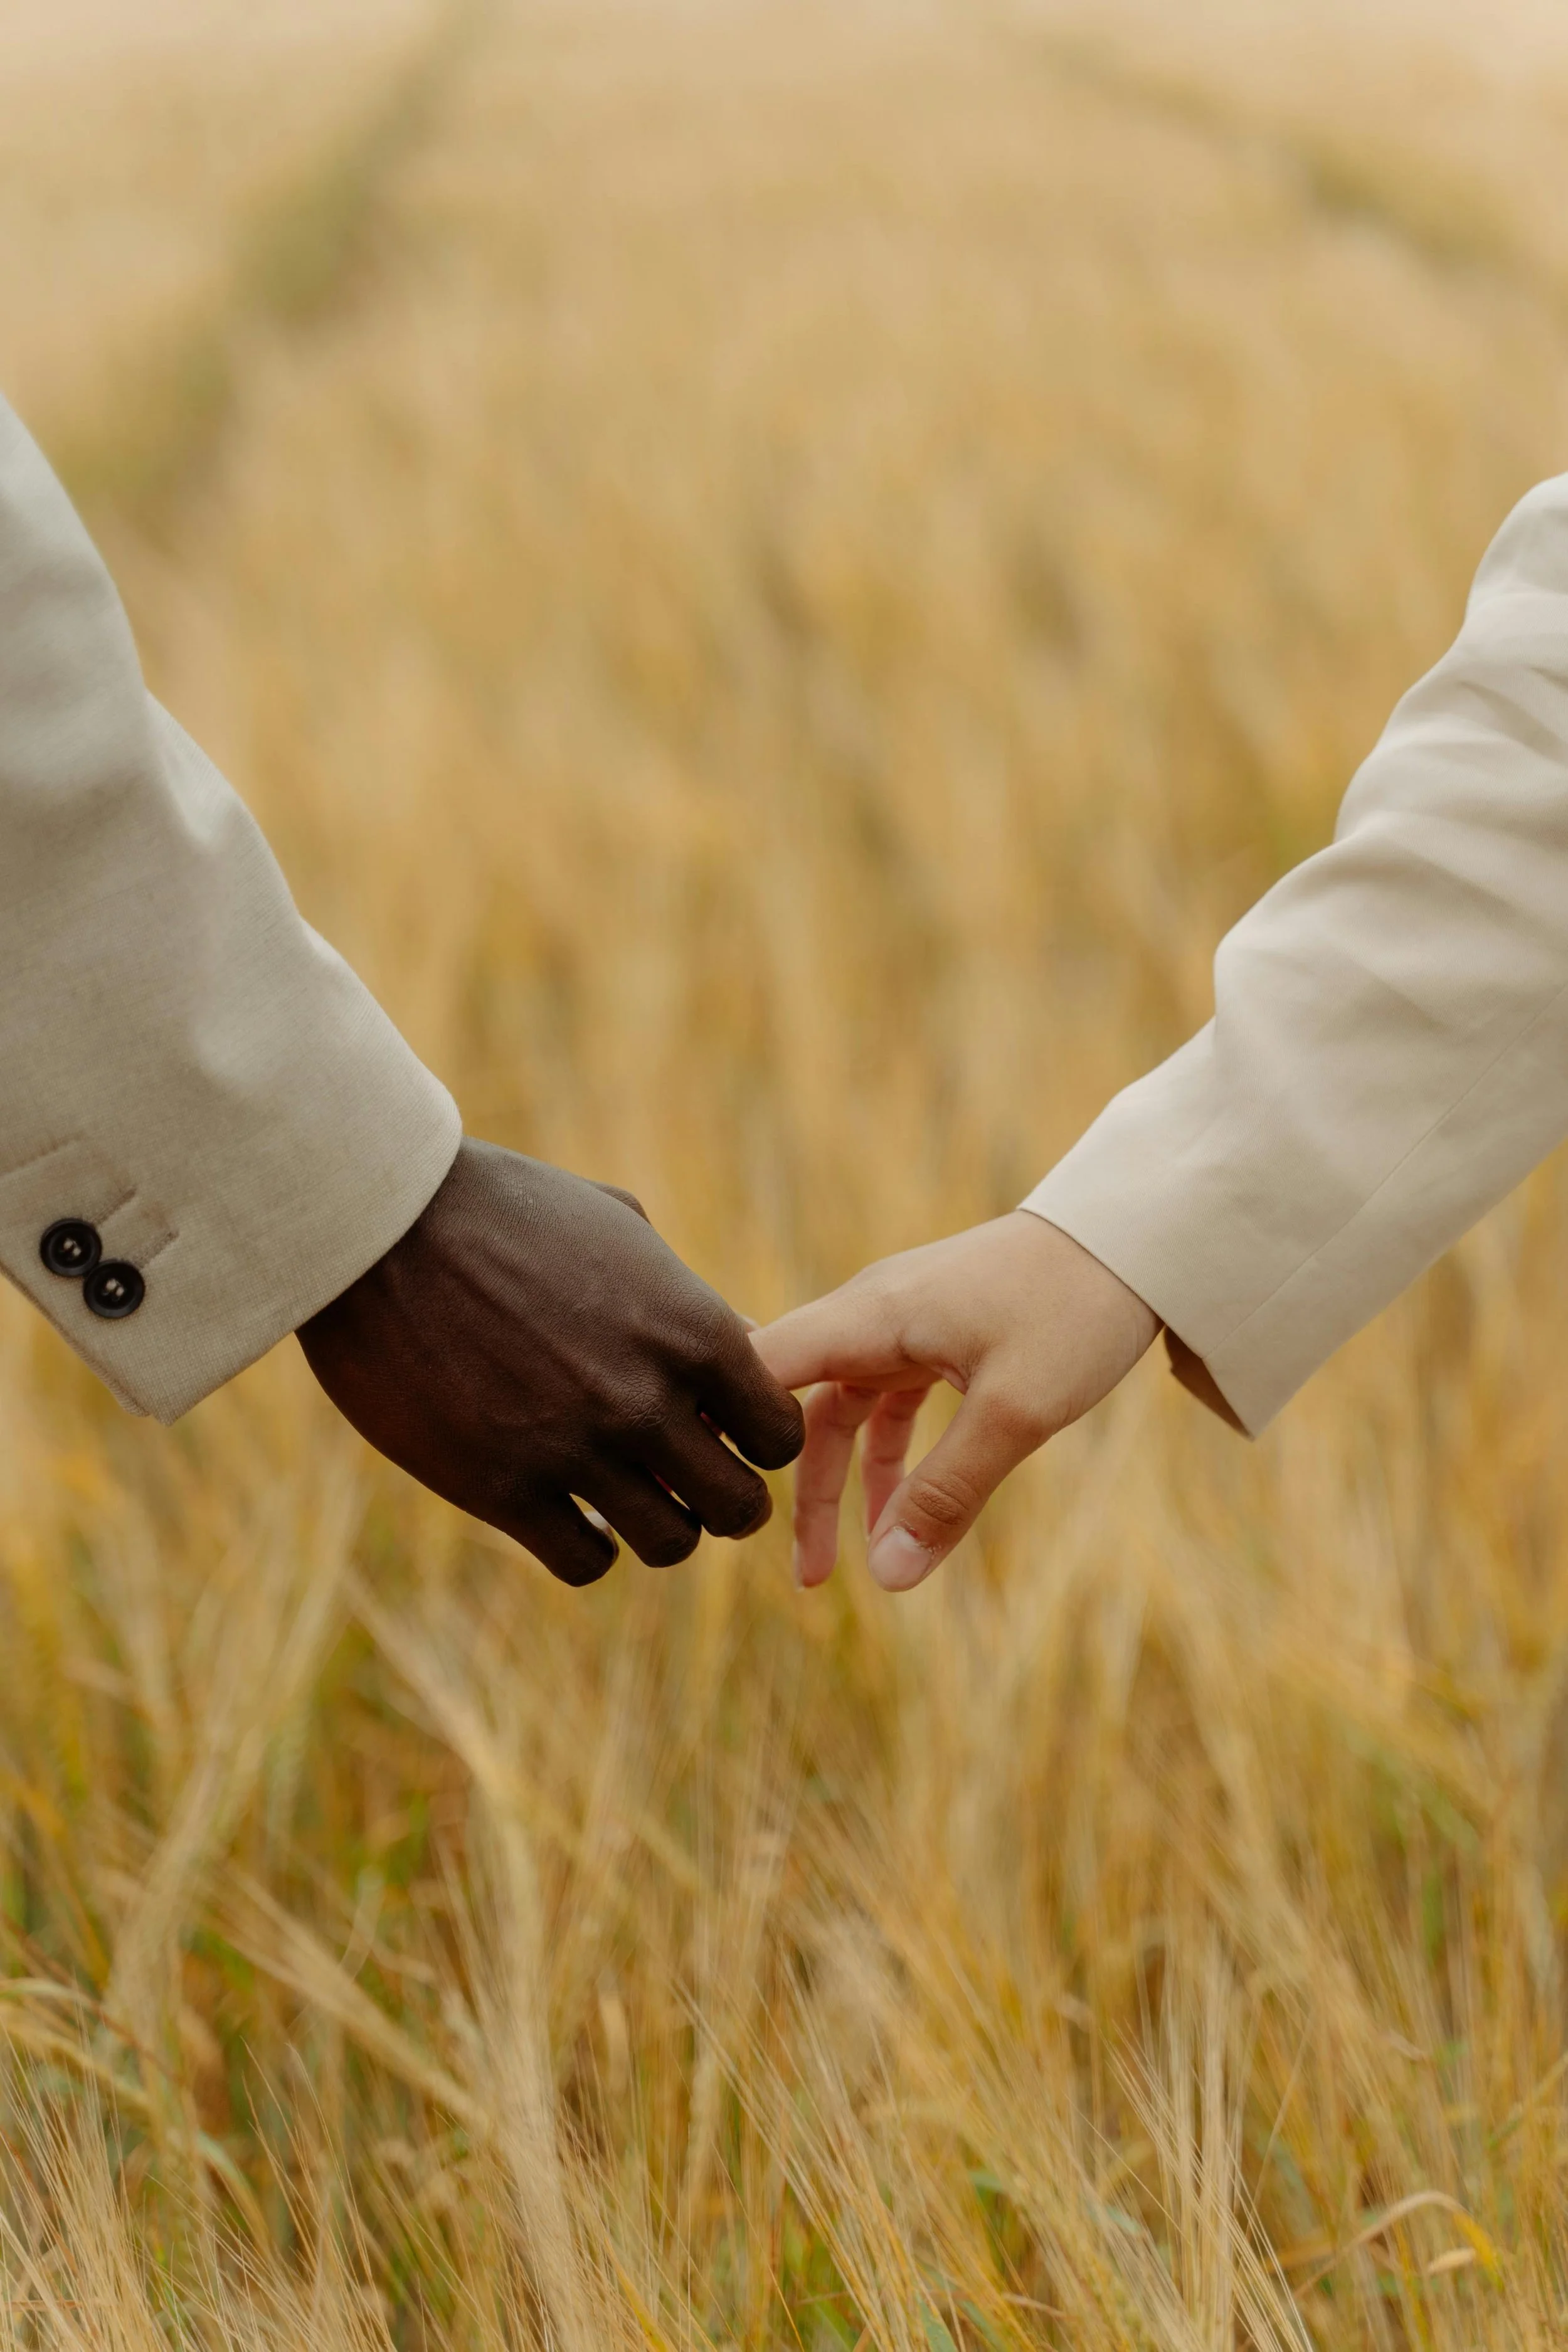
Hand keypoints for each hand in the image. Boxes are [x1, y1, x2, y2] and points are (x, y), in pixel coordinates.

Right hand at [299, 1138, 803, 1585]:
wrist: (381, 1223)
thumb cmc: (501, 1207)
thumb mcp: (617, 1227)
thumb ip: (684, 1298)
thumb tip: (735, 1345)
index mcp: (691, 1330)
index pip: (779, 1433)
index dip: (758, 1441)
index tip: (723, 1431)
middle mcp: (647, 1399)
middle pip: (738, 1506)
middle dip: (721, 1499)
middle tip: (685, 1481)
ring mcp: (575, 1449)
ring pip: (669, 1544)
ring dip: (657, 1528)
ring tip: (627, 1499)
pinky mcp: (502, 1488)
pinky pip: (585, 1562)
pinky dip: (588, 1548)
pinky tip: (565, 1512)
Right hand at [751, 1212, 1157, 1591]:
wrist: (1136, 1242)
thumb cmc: (1073, 1312)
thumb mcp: (1014, 1414)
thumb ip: (946, 1494)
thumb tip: (887, 1577)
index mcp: (869, 1314)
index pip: (760, 1365)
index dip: (726, 1426)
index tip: (705, 1493)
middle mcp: (871, 1313)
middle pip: (794, 1401)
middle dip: (782, 1483)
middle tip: (775, 1565)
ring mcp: (903, 1324)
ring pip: (841, 1412)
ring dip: (834, 1485)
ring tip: (826, 1569)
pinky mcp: (937, 1336)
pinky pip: (888, 1406)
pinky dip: (885, 1462)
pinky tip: (894, 1519)